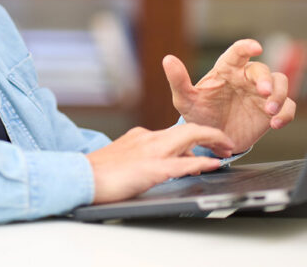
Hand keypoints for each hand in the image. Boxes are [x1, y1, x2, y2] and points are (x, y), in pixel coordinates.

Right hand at [86, 123, 234, 203]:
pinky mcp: (152, 168)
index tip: (207, 142)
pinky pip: (183, 163)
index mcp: (141, 137)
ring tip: (227, 149)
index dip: (196, 136)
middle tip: (226, 143)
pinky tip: (213, 165)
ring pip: (189, 138)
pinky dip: (201, 162)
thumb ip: (139, 157)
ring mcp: (151, 152)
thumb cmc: (96, 173)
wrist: (79, 176)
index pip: (175, 133)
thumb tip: (153, 165)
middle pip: (187, 129)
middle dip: (211, 134)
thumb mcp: (122, 158)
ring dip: (212, 141)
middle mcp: (149, 139)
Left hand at [164, 39, 295, 152]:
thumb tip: (167, 59)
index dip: (247, 46)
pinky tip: (275, 123)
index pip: (238, 52)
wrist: (212, 140)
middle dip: (267, 79)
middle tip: (264, 92)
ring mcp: (260, 94)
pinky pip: (288, 106)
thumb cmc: (200, 114)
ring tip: (270, 110)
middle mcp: (246, 79)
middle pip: (263, 70)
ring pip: (281, 83)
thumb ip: (178, 80)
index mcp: (227, 70)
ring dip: (279, 94)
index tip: (256, 48)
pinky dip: (286, 113)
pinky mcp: (271, 111)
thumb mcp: (185, 100)